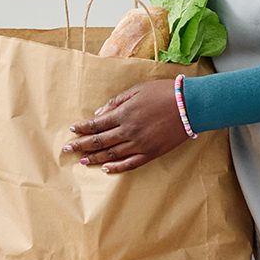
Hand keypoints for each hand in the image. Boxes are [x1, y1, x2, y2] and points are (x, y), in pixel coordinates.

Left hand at [64, 79, 189, 173]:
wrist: (192, 105)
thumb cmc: (164, 93)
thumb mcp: (137, 91)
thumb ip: (116, 103)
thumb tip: (99, 114)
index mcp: (123, 114)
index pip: (96, 124)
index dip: (83, 128)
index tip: (72, 130)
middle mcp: (128, 131)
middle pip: (100, 141)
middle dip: (82, 145)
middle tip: (67, 149)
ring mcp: (140, 144)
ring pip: (112, 154)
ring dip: (95, 158)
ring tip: (83, 161)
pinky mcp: (151, 153)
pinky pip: (131, 163)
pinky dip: (117, 168)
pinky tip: (106, 169)